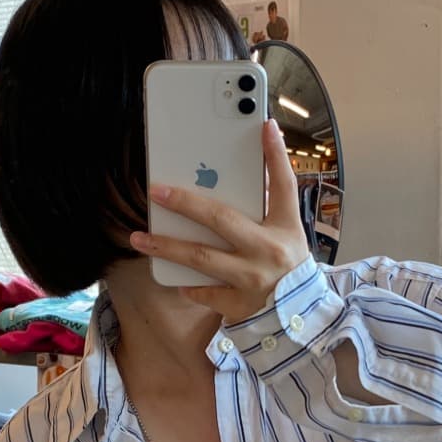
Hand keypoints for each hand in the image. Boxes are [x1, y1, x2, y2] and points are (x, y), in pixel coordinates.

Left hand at [129, 118, 310, 325]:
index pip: (284, 184)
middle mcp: (269, 250)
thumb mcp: (288, 234)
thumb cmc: (288, 267)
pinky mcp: (240, 304)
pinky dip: (189, 285)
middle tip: (156, 191)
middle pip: (221, 219)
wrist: (301, 316)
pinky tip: (176, 279)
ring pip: (201, 257)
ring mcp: (252, 279)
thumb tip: (245, 171)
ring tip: (140, 238)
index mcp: (285, 227)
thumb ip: (268, 206)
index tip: (264, 125)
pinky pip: (205, 291)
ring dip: (167, 247)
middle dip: (185, 203)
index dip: (275, 155)